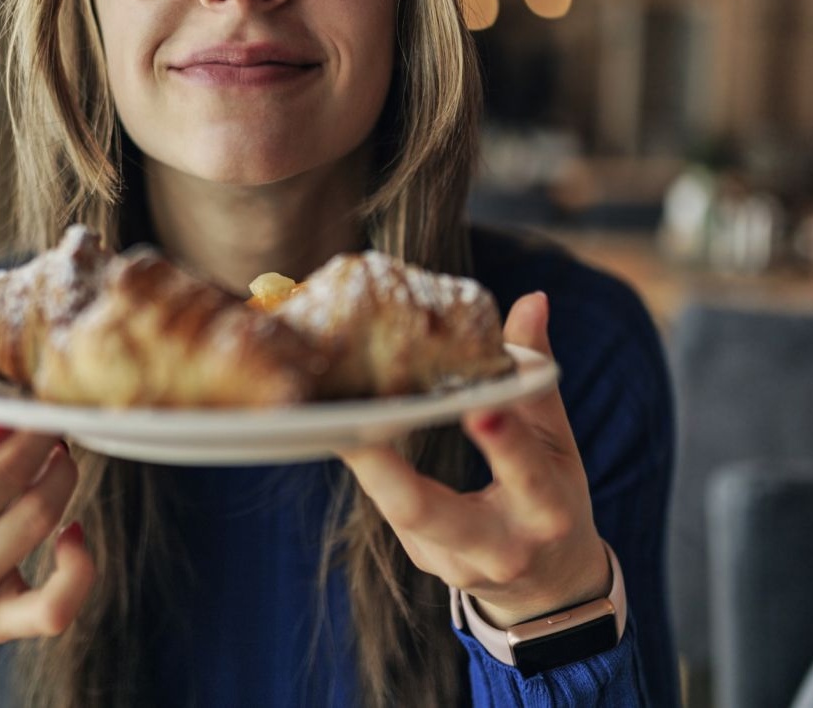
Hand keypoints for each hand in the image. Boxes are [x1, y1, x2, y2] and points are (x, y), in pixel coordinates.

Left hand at [339, 292, 609, 628]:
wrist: (549, 585)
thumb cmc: (552, 497)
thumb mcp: (557, 443)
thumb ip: (537, 376)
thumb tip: (533, 299)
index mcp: (546, 511)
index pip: (527, 473)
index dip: (504, 441)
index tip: (481, 405)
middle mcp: (500, 548)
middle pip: (433, 514)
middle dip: (391, 475)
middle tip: (353, 427)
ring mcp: (454, 563)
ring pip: (399, 514)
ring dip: (365, 465)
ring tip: (328, 415)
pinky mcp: (423, 561)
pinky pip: (391, 509)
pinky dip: (371, 468)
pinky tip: (343, 429)